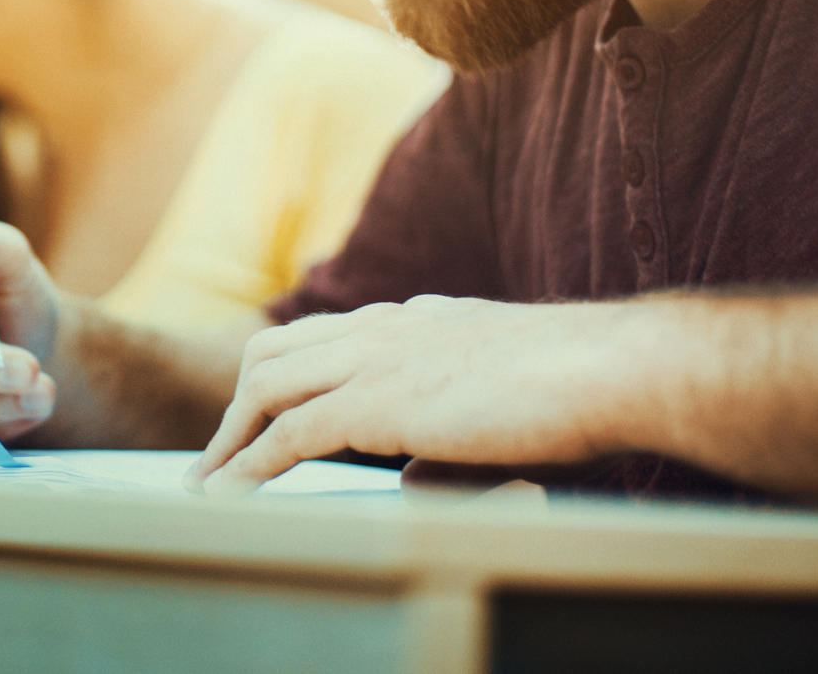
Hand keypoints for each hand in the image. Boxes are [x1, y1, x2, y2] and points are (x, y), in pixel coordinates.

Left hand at [188, 295, 640, 495]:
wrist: (612, 367)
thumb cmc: (585, 387)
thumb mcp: (500, 396)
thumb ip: (446, 424)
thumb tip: (408, 474)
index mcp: (417, 319)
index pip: (325, 337)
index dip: (284, 376)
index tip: (261, 414)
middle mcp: (386, 328)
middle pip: (276, 353)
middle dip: (237, 406)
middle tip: (217, 458)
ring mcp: (378, 360)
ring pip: (267, 386)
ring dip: (229, 440)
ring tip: (205, 487)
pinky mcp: (380, 404)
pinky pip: (290, 437)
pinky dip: (249, 468)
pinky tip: (228, 499)